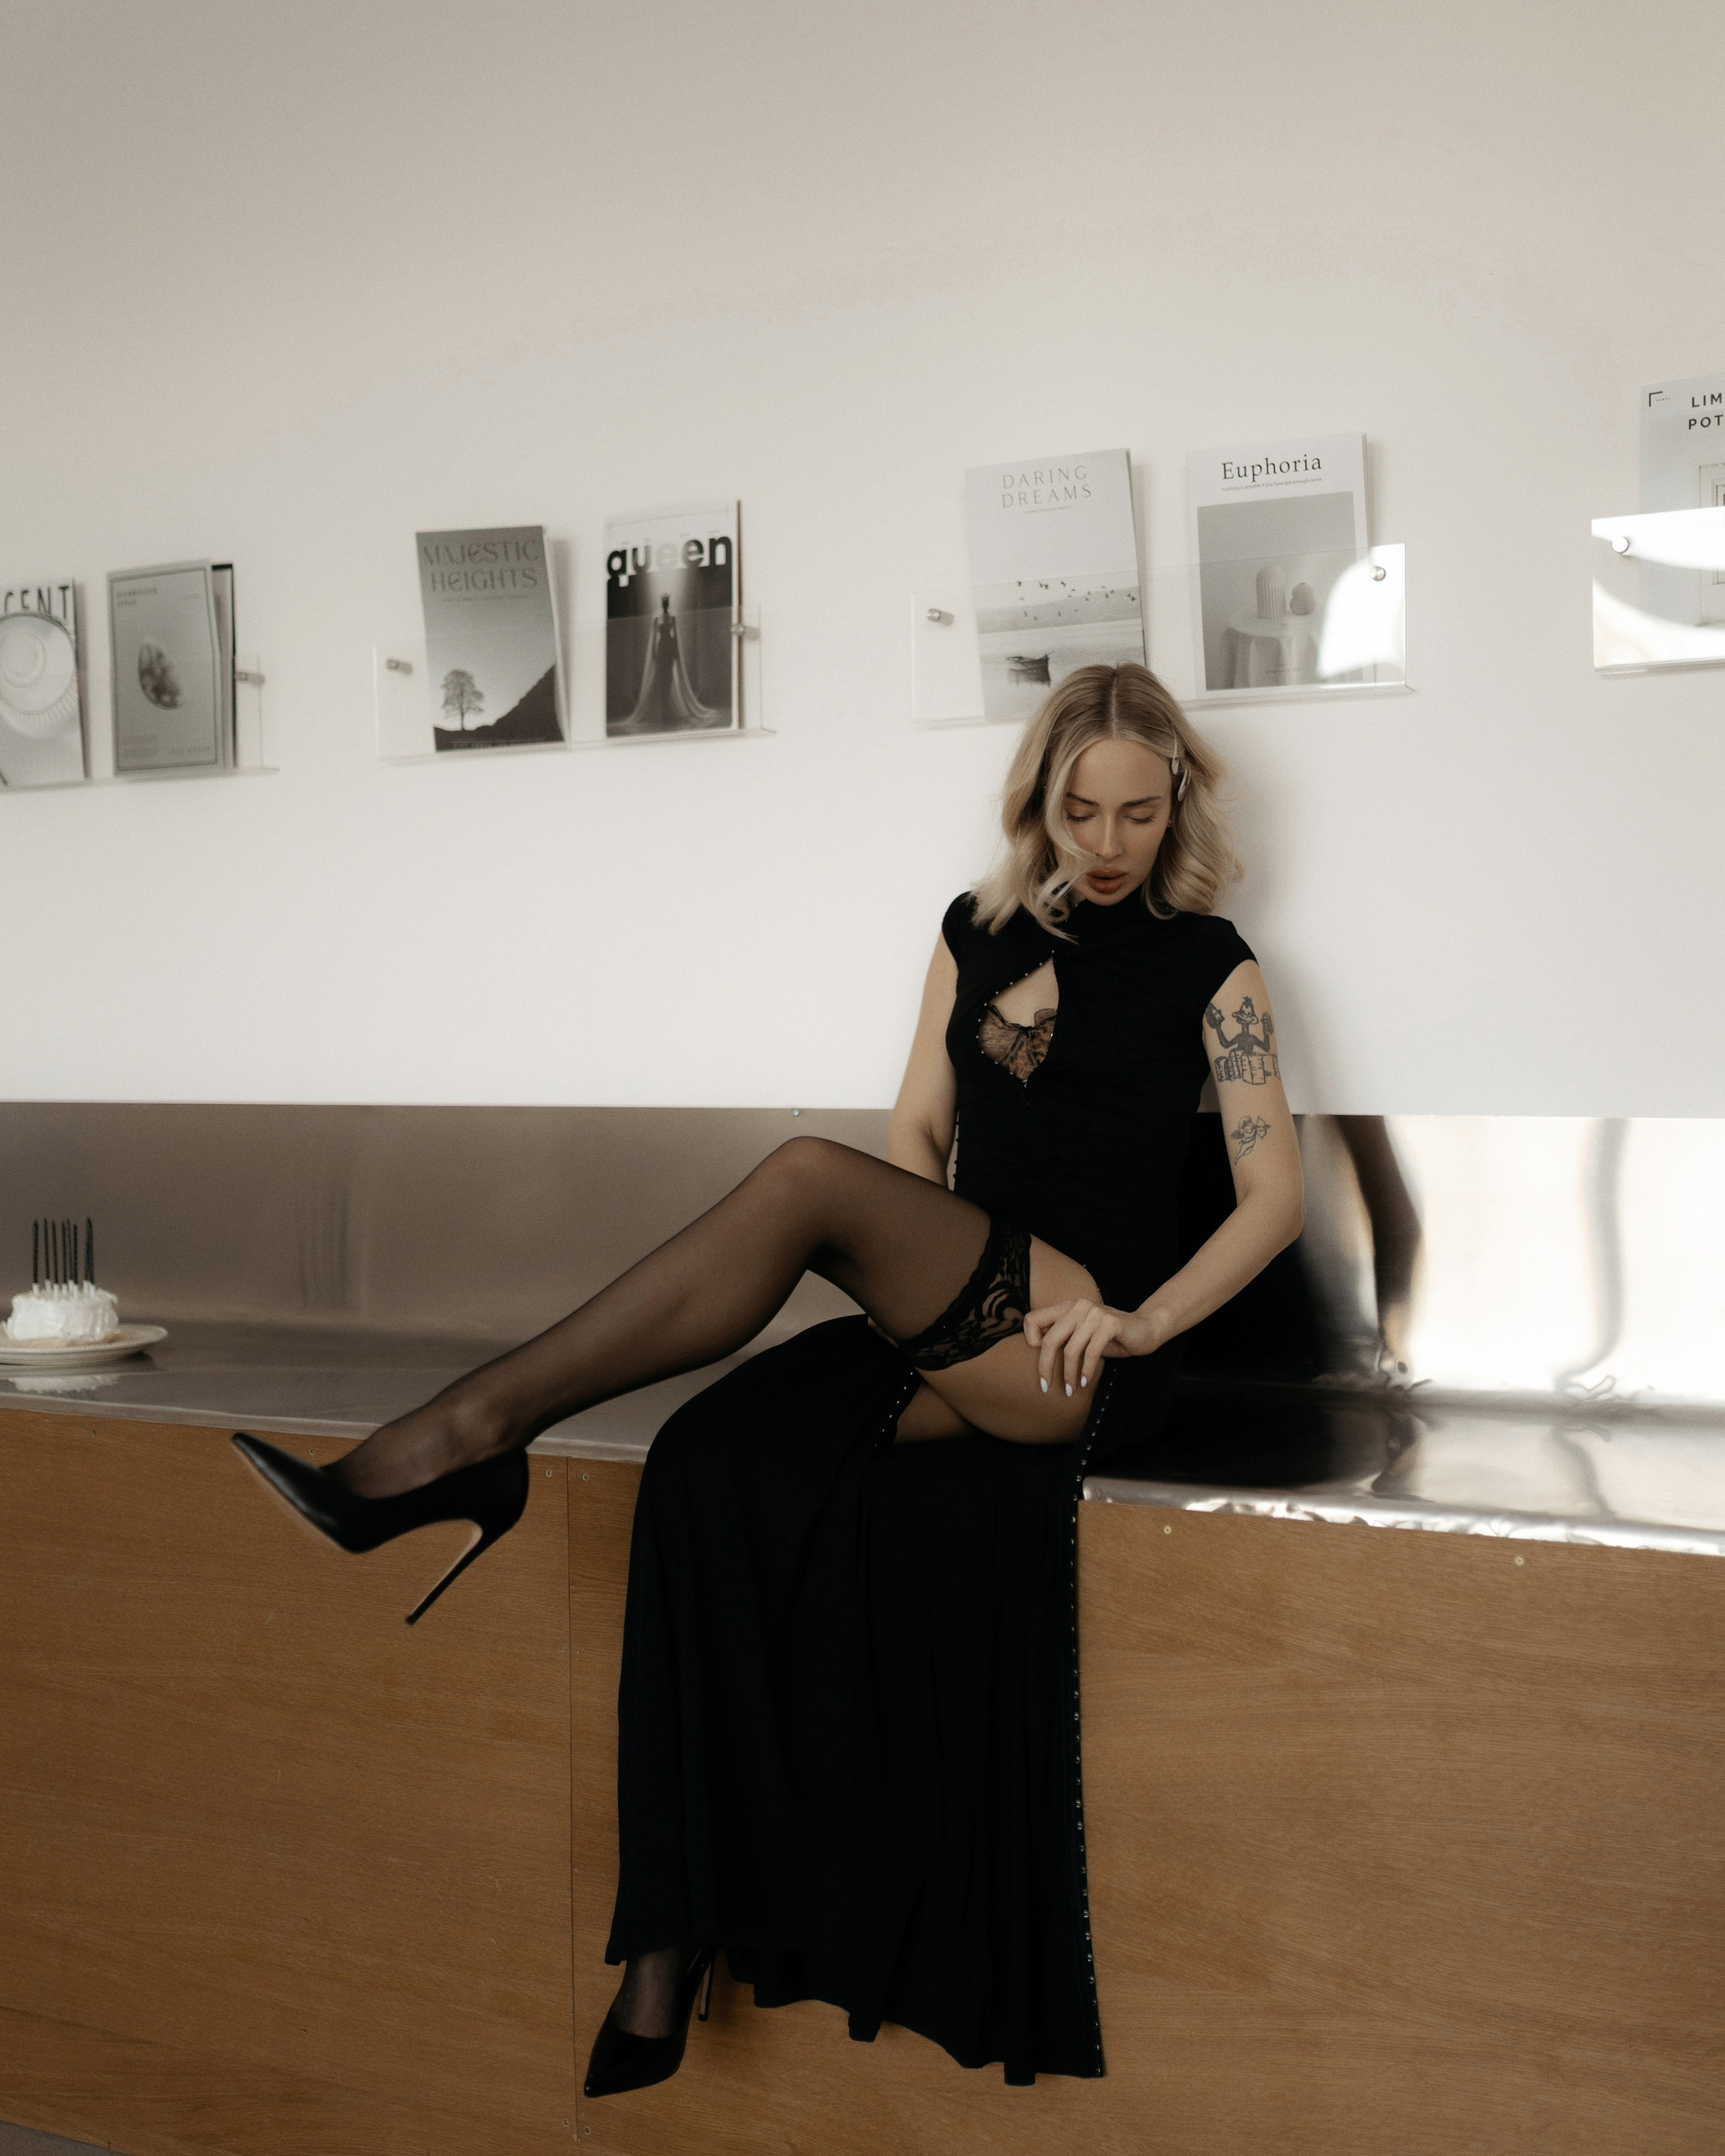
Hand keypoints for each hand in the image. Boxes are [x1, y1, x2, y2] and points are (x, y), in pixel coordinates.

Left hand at [1022, 1299, 1172, 1396]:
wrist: (1145, 1329)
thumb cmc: (1109, 1337)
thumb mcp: (1081, 1336)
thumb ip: (1063, 1338)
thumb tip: (1038, 1356)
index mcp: (1066, 1307)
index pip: (1032, 1319)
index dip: (1030, 1340)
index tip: (1041, 1358)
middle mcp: (1078, 1306)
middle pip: (1050, 1340)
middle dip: (1046, 1367)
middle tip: (1046, 1387)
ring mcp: (1094, 1313)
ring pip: (1071, 1349)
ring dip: (1069, 1375)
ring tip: (1071, 1390)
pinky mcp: (1110, 1323)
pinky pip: (1091, 1352)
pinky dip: (1086, 1371)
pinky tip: (1085, 1382)